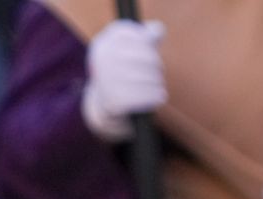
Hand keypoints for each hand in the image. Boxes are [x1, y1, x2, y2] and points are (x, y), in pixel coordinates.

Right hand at [81, 19, 165, 142]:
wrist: (105, 105)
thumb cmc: (123, 74)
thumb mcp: (130, 52)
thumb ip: (146, 38)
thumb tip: (159, 28)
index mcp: (105, 42)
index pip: (139, 36)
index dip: (149, 48)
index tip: (148, 56)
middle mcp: (103, 58)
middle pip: (148, 57)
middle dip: (157, 68)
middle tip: (155, 75)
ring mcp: (108, 79)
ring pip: (150, 77)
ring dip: (158, 84)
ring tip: (155, 87)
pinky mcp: (116, 100)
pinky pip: (149, 95)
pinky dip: (158, 97)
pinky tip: (157, 97)